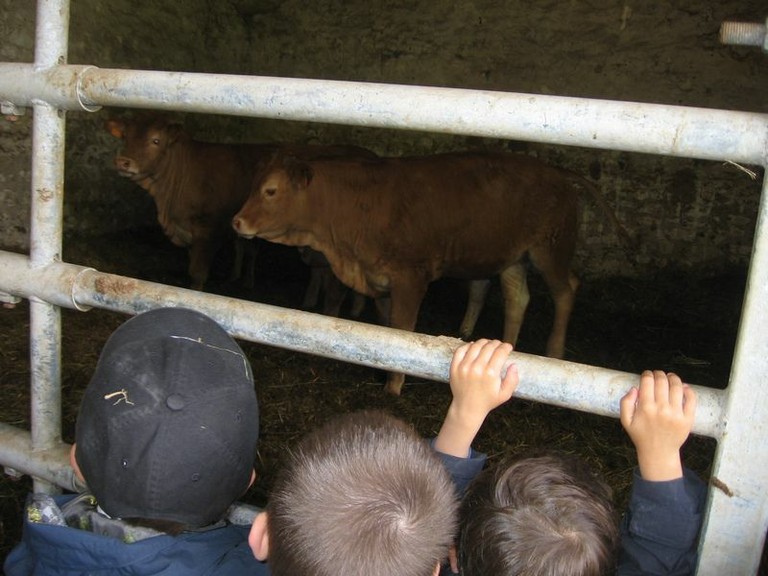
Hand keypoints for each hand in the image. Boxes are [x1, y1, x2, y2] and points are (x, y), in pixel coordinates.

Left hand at [434, 339, 517, 457]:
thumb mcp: (505, 394)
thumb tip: (513, 365)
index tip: (508, 347)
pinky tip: (473, 346)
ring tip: (488, 344)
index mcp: (490, 374)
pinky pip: (461, 350)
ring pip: (475, 345)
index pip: (500, 352)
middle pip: (488, 346)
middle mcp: (476, 368)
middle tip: (499, 345)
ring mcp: (464, 367)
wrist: (467, 408)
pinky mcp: (454, 367)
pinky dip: (468, 345)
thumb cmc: (488, 401)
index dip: (506, 347)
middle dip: (497, 343)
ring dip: (484, 342)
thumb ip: (512, 380)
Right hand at [620, 370, 696, 480]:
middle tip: (658, 374)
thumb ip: (625, 402)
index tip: (647, 374)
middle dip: (659, 374)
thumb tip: (635, 388)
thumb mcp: (626, 420)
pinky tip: (683, 387)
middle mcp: (662, 409)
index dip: (647, 374)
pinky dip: (688, 389)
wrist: (658, 452)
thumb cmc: (641, 436)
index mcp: (645, 408)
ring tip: (670, 377)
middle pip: (662, 381)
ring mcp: (676, 413)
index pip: (647, 381)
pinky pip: (691, 399)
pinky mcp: (688, 418)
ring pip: (677, 386)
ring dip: (673, 378)